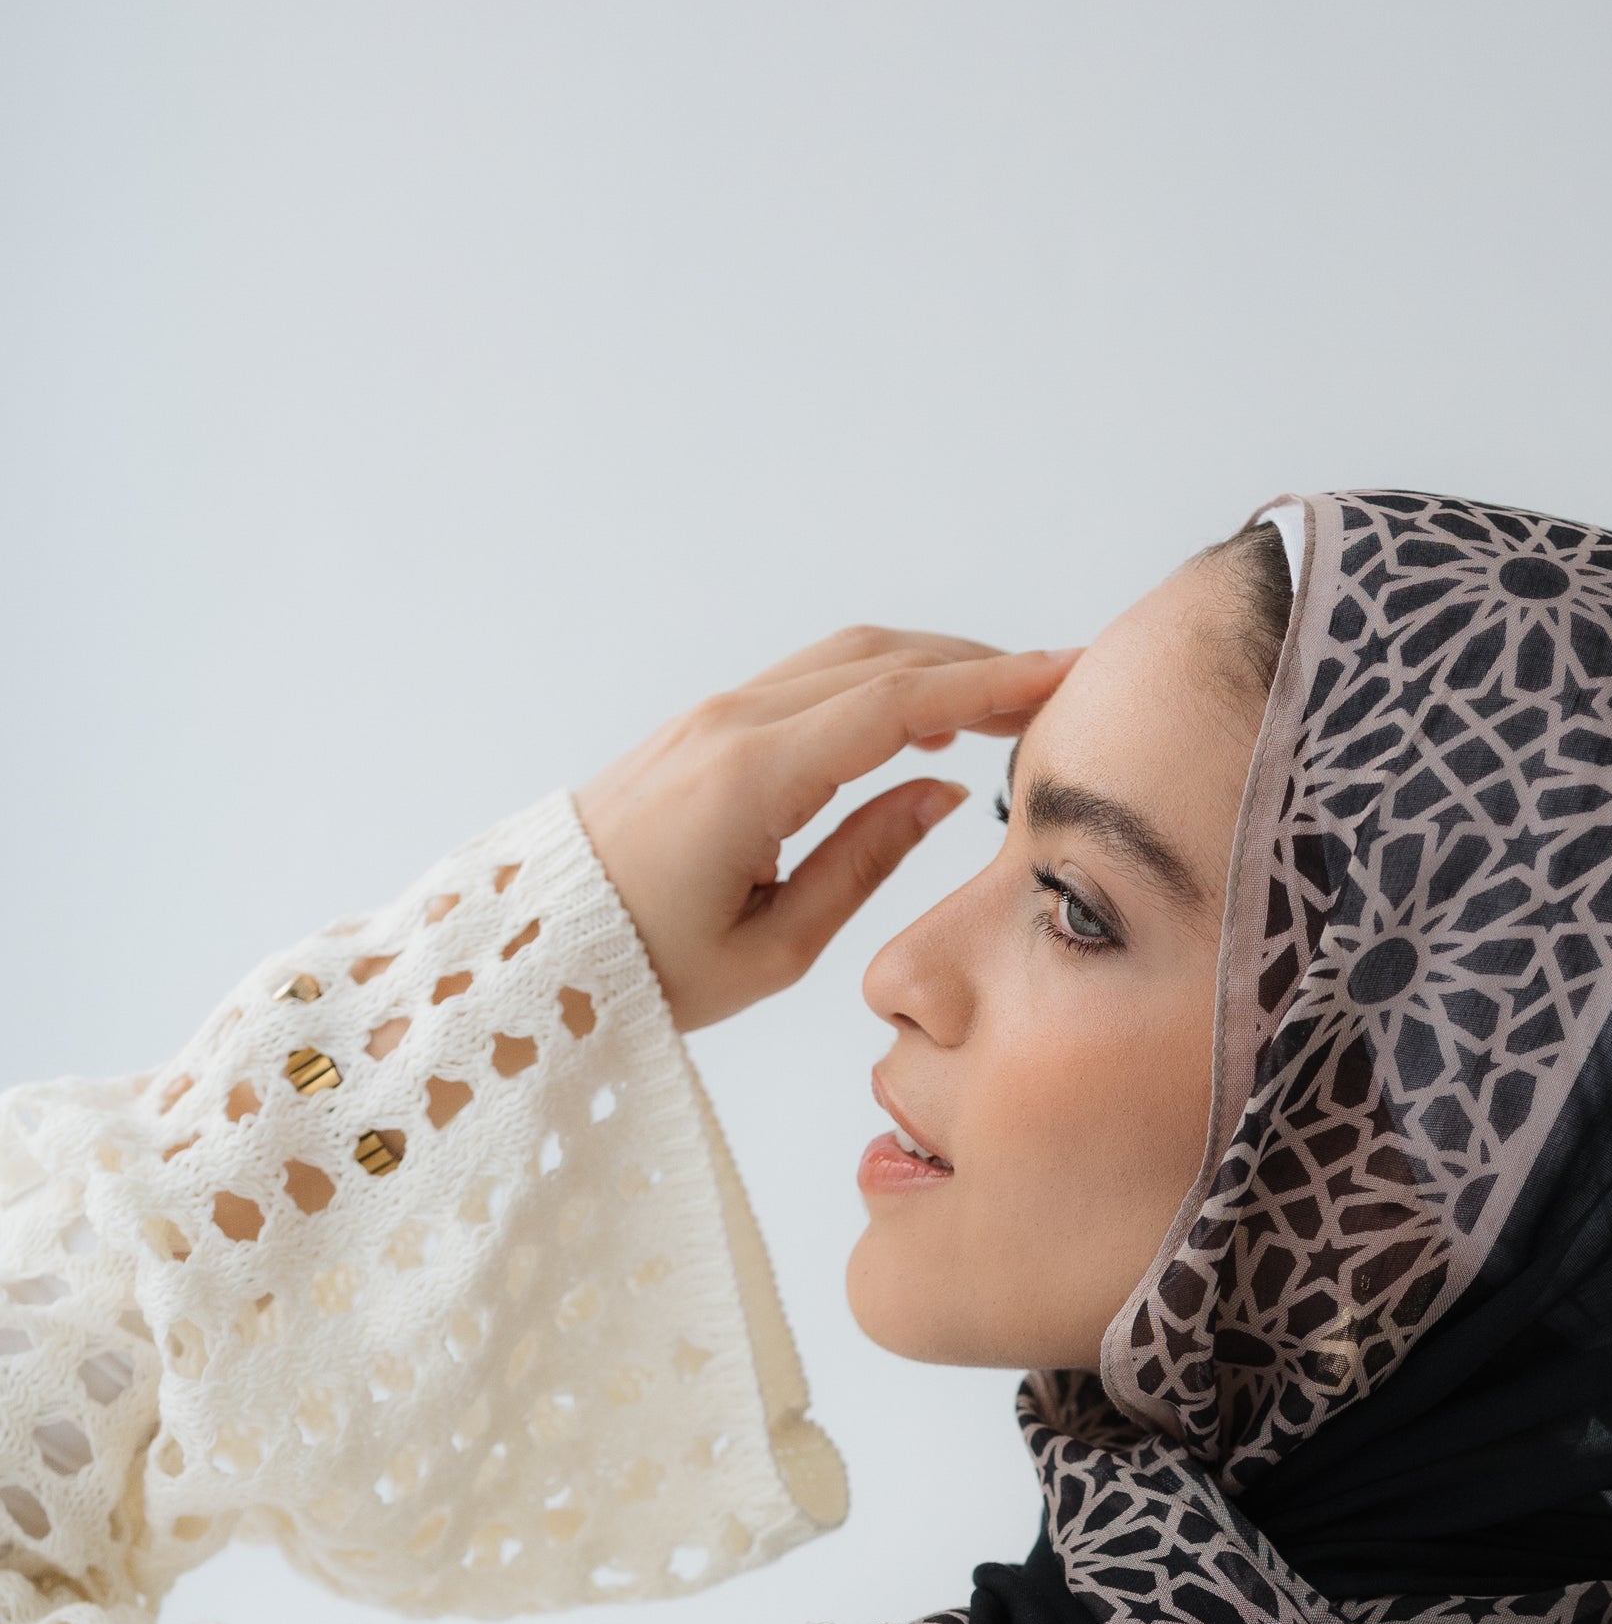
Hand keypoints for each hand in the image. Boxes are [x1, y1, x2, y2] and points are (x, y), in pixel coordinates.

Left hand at [575, 628, 1075, 1030]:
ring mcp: (714, 714)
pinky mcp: (706, 726)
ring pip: (846, 657)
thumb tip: (940, 790)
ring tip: (1007, 703)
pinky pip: (811, 680)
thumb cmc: (647, 966)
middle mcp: (733, 723)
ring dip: (933, 667)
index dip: (989, 687)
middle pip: (880, 659)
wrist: (536, 947)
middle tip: (1058, 687)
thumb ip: (866, 861)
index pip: (895, 704)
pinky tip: (926, 720)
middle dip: (978, 666)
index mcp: (752, 778)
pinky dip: (883, 682)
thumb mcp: (773, 947)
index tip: (1062, 678)